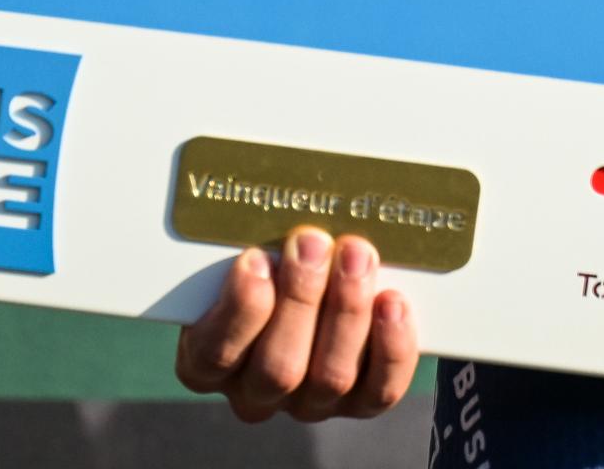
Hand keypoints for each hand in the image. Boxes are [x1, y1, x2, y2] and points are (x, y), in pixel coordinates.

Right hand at [173, 227, 421, 422]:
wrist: (326, 278)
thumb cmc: (274, 256)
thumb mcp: (249, 243)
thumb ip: (249, 235)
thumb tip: (267, 201)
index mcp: (210, 359)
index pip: (212, 353)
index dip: (238, 310)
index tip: (255, 257)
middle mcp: (256, 390)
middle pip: (276, 369)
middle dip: (300, 298)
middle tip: (314, 241)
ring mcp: (309, 401)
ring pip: (328, 378)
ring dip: (347, 311)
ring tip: (357, 255)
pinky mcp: (358, 402)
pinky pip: (377, 390)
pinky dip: (390, 346)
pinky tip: (392, 301)